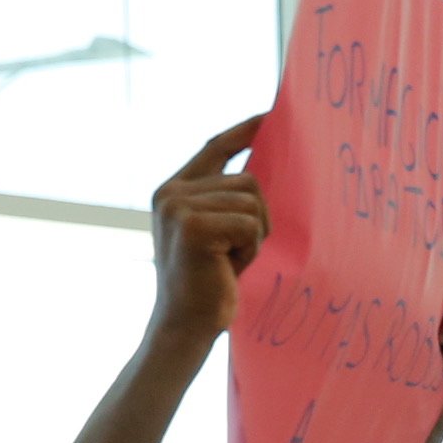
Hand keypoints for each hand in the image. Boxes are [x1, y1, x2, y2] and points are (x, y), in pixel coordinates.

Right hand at [149, 119, 268, 345]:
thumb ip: (225, 199)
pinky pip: (250, 223)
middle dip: (255, 219)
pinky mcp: (194, 226)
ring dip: (253, 236)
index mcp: (172, 190)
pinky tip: (227, 268)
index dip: (245, 131)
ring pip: (252, 201)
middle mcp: (171, 193)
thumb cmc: (207, 285)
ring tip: (228, 261)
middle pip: (247, 179)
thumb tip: (263, 167)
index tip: (271, 115)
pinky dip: (249, 249)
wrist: (184, 328)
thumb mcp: (215, 233)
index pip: (215, 147)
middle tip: (233, 254)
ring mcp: (179, 207)